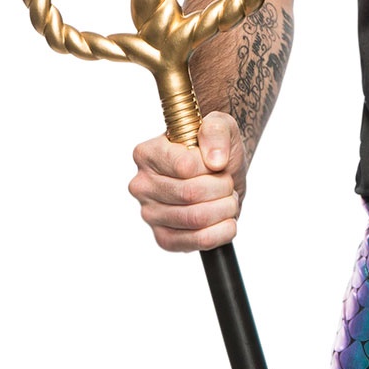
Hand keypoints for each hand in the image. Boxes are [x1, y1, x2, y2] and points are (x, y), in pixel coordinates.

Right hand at [128, 111, 245, 252]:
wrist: (217, 175)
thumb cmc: (213, 149)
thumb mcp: (220, 126)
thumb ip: (216, 130)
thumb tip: (215, 160)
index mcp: (146, 154)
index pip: (185, 166)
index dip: (212, 166)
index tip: (217, 162)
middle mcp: (141, 185)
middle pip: (191, 194)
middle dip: (222, 188)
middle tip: (227, 182)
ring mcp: (150, 215)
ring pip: (197, 218)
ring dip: (225, 207)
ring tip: (226, 198)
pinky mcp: (164, 239)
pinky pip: (199, 242)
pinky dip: (223, 230)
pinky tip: (225, 218)